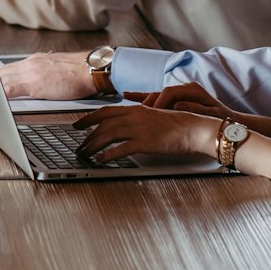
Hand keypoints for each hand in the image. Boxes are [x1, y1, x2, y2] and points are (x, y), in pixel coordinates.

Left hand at [0, 51, 95, 101]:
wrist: (92, 68)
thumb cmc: (80, 72)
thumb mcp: (55, 70)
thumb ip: (41, 74)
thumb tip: (32, 82)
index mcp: (33, 62)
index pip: (5, 69)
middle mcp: (29, 64)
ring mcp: (31, 72)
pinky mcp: (36, 83)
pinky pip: (11, 88)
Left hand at [74, 104, 220, 163]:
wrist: (193, 128)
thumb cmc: (176, 125)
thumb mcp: (153, 117)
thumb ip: (137, 119)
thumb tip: (123, 126)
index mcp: (135, 109)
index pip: (105, 112)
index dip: (88, 118)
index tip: (77, 124)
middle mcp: (134, 116)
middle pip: (102, 124)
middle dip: (87, 135)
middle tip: (78, 145)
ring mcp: (139, 129)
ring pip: (107, 136)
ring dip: (92, 146)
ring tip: (84, 154)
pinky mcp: (145, 142)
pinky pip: (120, 149)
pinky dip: (107, 154)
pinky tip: (100, 160)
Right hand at [132, 82, 229, 117]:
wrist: (226, 125)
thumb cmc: (220, 121)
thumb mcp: (211, 115)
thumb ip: (195, 109)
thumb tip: (178, 106)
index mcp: (193, 90)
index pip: (169, 92)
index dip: (158, 102)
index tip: (151, 112)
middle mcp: (185, 88)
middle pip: (160, 92)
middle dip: (147, 101)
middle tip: (136, 111)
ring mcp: (180, 94)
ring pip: (157, 95)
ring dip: (143, 99)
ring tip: (126, 97)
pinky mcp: (177, 101)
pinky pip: (158, 99)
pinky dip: (145, 99)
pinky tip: (129, 97)